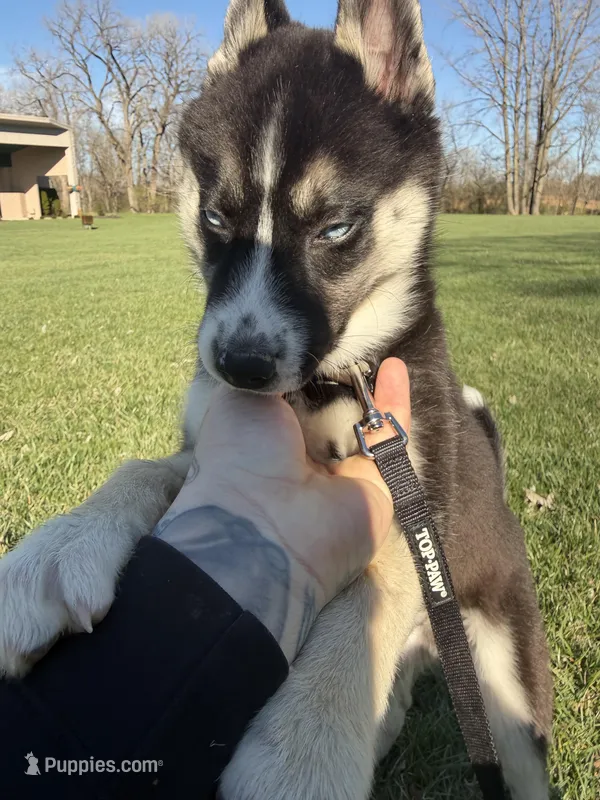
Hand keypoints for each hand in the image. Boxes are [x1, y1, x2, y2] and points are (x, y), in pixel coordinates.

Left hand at [154, 358, 410, 661]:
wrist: (263, 520)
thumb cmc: (240, 453)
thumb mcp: (238, 399)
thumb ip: (265, 374)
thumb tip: (287, 354)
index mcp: (265, 438)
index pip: (291, 397)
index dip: (303, 366)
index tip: (313, 334)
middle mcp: (303, 456)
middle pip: (330, 407)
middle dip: (338, 374)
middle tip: (346, 336)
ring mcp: (341, 473)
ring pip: (364, 420)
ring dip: (369, 385)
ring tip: (373, 344)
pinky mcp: (377, 484)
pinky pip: (393, 437)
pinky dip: (396, 401)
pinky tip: (395, 367)